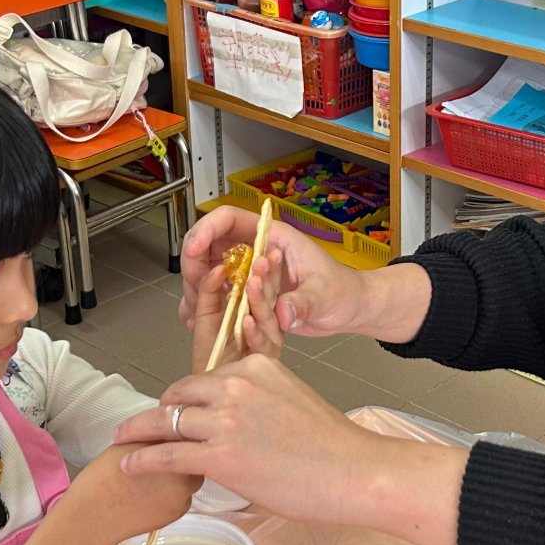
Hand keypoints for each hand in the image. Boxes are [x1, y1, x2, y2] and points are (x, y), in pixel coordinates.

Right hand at [64, 444, 200, 544]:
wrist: (94, 512)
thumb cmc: (104, 474)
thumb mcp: (129, 443)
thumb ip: (154, 437)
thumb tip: (168, 433)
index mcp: (170, 447)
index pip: (184, 431)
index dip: (174, 433)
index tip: (162, 437)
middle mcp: (184, 468)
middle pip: (194, 454)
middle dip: (182, 453)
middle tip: (157, 457)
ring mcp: (184, 492)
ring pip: (191, 477)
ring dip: (179, 474)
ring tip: (153, 479)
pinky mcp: (179, 511)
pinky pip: (183, 496)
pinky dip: (172, 493)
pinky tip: (151, 495)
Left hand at [114, 356, 467, 544]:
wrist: (354, 470)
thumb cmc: (332, 446)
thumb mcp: (292, 399)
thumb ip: (258, 401)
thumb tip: (238, 422)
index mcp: (255, 366)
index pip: (203, 377)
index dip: (185, 397)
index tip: (174, 409)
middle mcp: (235, 385)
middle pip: (178, 394)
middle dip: (158, 411)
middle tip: (141, 426)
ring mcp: (225, 420)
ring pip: (166, 422)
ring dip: (138, 433)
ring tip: (123, 441)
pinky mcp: (220, 456)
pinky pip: (167, 455)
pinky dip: (142, 460)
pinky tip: (129, 465)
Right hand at [177, 207, 373, 341]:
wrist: (350, 309)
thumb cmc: (344, 291)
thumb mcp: (325, 295)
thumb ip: (304, 302)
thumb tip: (282, 313)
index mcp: (273, 239)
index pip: (229, 220)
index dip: (206, 230)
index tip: (193, 250)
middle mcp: (257, 253)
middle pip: (211, 247)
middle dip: (196, 266)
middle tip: (195, 290)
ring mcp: (251, 274)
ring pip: (210, 274)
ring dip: (198, 291)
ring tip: (195, 314)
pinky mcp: (250, 296)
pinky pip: (220, 297)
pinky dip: (208, 309)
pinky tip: (202, 323)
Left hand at [189, 249, 283, 373]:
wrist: (210, 391)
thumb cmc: (211, 356)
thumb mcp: (205, 316)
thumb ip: (209, 291)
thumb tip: (217, 268)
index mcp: (254, 310)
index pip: (264, 284)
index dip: (268, 267)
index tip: (268, 249)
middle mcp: (265, 324)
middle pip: (270, 297)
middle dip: (267, 277)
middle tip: (265, 258)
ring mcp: (268, 341)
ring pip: (267, 318)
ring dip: (260, 300)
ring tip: (254, 283)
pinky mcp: (265, 362)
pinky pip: (261, 345)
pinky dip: (254, 332)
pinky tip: (248, 320)